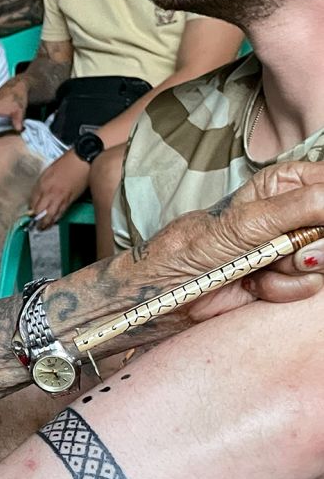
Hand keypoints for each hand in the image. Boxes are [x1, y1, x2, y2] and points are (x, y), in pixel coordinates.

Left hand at [29, 150, 90, 228]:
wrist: (82, 159)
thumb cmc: (66, 163)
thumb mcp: (47, 172)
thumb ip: (41, 185)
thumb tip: (36, 197)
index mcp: (42, 184)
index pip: (32, 202)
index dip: (30, 210)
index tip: (30, 213)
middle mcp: (49, 193)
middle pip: (39, 212)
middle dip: (36, 220)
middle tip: (33, 225)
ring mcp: (60, 198)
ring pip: (50, 216)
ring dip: (45, 224)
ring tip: (42, 228)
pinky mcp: (70, 200)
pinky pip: (61, 213)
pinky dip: (56, 219)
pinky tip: (53, 222)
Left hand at [125, 160, 323, 322]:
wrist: (169, 295)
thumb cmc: (192, 249)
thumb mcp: (249, 221)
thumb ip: (304, 206)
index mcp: (287, 183)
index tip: (313, 225)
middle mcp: (297, 212)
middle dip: (314, 244)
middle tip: (284, 250)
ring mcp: (295, 248)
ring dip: (292, 269)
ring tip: (258, 266)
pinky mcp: (289, 279)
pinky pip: (311, 287)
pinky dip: (282, 289)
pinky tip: (254, 285)